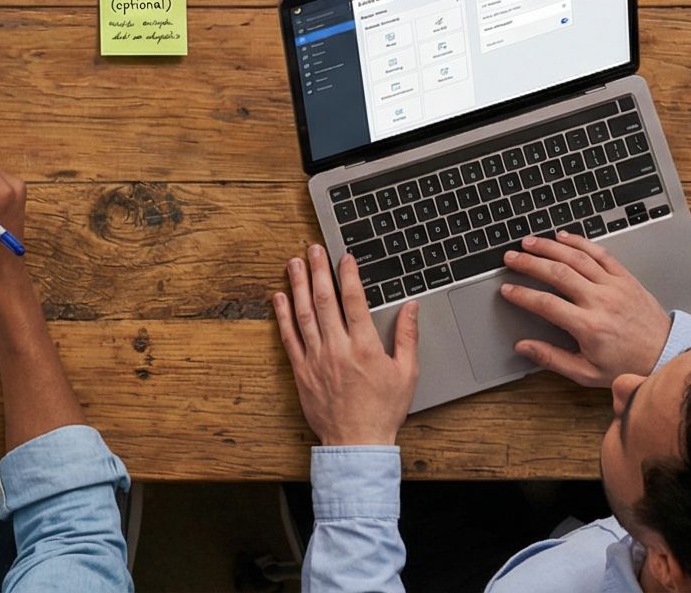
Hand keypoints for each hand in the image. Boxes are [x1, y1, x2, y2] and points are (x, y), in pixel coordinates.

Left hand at [273, 244, 417, 446]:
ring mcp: (316, 359)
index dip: (348, 275)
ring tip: (294, 262)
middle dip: (318, 270)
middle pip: (324, 300)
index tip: (344, 257)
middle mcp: (338, 349)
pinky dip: (283, 315)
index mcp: (365, 347)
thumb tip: (411, 307)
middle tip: (313, 248)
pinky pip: (289, 338)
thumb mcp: (407, 373)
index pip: (354, 301)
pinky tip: (280, 297)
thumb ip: (408, 337)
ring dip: (298, 285)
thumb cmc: (384, 410)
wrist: (357, 442)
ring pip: (303, 314)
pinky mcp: (301, 371)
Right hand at [496, 232, 672, 386]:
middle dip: (530, 263)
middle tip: (510, 258)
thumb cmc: (628, 366)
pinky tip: (562, 237)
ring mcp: (615, 286)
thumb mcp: (587, 372)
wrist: (666, 354)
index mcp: (590, 327)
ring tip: (529, 242)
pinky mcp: (626, 278)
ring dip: (550, 247)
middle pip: (558, 273)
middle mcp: (601, 302)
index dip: (523, 295)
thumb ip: (552, 358)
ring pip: (577, 258)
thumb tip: (523, 347)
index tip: (507, 290)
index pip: (547, 305)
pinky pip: (600, 254)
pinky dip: (580, 242)